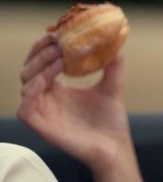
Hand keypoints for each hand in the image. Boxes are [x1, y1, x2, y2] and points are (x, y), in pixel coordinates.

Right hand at [18, 34, 132, 174]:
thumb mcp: (112, 86)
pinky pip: (25, 108)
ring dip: (39, 68)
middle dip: (40, 53)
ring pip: (25, 85)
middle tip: (58, 44)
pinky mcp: (42, 128)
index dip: (44, 46)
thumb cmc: (110, 121)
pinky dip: (32, 91)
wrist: (116, 148)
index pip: (39, 62)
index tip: (57, 33)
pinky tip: (48, 80)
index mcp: (56, 89)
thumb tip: (117, 41)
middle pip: (28, 69)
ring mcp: (43, 113)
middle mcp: (46, 99)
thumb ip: (113, 64)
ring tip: (59, 59)